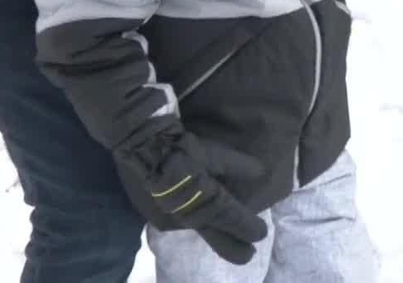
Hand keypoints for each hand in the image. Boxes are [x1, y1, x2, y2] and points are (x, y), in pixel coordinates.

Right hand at [117, 130, 267, 264]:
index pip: (232, 219)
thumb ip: (237, 165)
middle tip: (249, 255)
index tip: (261, 234)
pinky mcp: (157, 220)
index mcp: (205, 200)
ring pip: (200, 230)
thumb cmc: (180, 147)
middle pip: (217, 238)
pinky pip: (182, 224)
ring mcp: (172, 221)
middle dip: (235, 247)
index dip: (248, 228)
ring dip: (215, 231)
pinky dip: (195, 221)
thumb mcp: (213, 153)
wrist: (140, 146)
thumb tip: (262, 172)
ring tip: (226, 232)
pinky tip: (200, 217)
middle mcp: (189, 217)